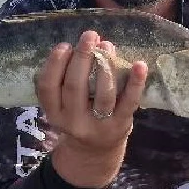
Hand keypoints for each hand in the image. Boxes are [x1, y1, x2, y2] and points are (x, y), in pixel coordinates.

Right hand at [37, 30, 146, 187]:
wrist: (94, 153)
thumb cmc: (78, 117)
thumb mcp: (61, 106)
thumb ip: (63, 82)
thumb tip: (81, 45)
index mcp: (55, 113)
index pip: (48, 87)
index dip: (54, 64)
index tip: (64, 46)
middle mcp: (74, 122)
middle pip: (75, 86)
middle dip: (82, 57)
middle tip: (89, 35)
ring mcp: (99, 125)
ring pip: (103, 93)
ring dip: (105, 65)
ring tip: (107, 45)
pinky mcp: (121, 124)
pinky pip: (129, 101)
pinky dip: (136, 83)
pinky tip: (140, 65)